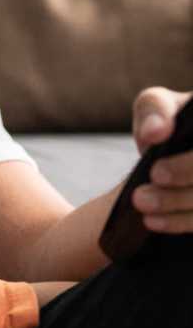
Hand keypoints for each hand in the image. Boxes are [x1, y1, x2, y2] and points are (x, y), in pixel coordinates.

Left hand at [129, 86, 192, 233]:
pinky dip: (183, 222)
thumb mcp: (158, 106)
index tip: (156, 174)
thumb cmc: (170, 123)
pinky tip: (156, 221)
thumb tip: (155, 131)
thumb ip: (155, 111)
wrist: (174, 150)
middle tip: (140, 198)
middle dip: (178, 195)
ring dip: (179, 213)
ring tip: (143, 210)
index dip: (187, 167)